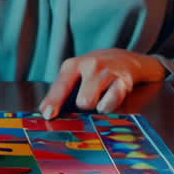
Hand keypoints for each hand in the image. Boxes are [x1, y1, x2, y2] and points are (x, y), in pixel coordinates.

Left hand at [39, 49, 167, 117]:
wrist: (125, 59)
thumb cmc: (93, 72)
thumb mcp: (75, 74)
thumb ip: (64, 92)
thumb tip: (50, 115)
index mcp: (72, 65)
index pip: (60, 86)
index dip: (53, 102)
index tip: (48, 115)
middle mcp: (89, 66)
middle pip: (82, 101)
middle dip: (83, 108)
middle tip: (86, 102)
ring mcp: (108, 73)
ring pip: (98, 103)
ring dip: (97, 107)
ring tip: (99, 101)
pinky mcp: (124, 81)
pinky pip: (113, 102)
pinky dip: (110, 106)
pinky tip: (110, 101)